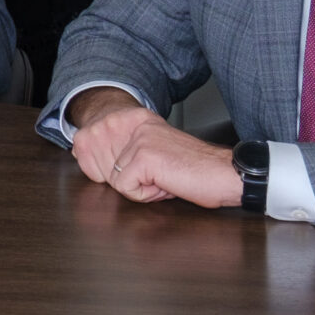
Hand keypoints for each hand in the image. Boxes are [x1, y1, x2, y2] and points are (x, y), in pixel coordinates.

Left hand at [66, 89, 240, 208]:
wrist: (226, 175)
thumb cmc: (195, 171)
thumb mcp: (153, 155)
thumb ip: (123, 151)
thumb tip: (88, 158)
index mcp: (135, 119)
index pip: (89, 144)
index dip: (110, 169)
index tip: (145, 169)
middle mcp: (134, 124)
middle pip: (101, 165)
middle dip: (127, 180)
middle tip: (160, 176)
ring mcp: (138, 139)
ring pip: (114, 179)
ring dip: (139, 187)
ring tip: (166, 179)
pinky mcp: (144, 157)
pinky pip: (126, 188)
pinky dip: (146, 194)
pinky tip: (168, 183)